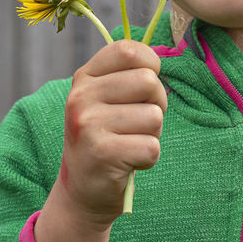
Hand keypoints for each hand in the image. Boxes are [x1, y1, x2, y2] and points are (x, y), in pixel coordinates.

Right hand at [52, 39, 165, 228]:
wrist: (83, 191)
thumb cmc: (107, 137)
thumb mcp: (106, 99)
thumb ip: (128, 75)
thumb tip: (161, 59)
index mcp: (84, 77)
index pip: (129, 50)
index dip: (150, 66)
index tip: (143, 88)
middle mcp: (81, 97)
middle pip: (148, 81)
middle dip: (157, 104)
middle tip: (138, 123)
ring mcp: (89, 125)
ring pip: (154, 117)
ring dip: (152, 135)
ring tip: (129, 144)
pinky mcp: (102, 154)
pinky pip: (152, 147)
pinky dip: (148, 158)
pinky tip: (128, 162)